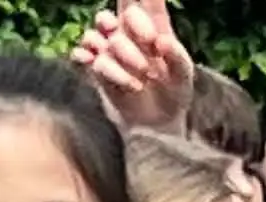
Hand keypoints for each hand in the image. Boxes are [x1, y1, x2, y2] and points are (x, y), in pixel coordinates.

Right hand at [74, 0, 191, 134]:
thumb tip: (162, 41)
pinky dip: (85, 57)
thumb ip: (177, 57)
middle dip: (137, 29)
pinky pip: (82, 53)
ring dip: (119, 57)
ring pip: (97, 35)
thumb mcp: (183, 77)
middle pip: (120, 14)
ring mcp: (107, 48)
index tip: (140, 0)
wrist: (159, 125)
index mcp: (148, 25)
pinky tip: (92, 62)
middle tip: (153, 50)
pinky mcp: (96, 67)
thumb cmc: (173, 93)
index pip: (138, 0)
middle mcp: (124, 32)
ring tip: (140, 84)